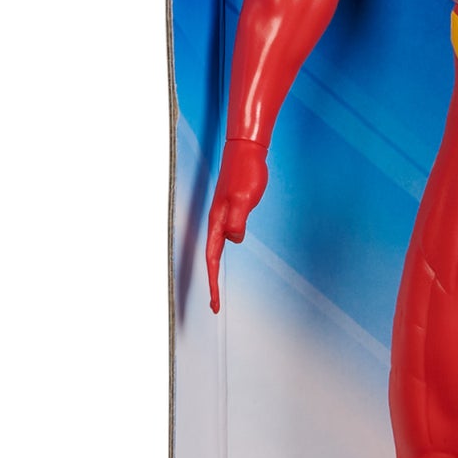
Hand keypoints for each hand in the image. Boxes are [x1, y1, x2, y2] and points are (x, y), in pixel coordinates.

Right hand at [205, 139, 268, 311]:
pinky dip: (224, 250)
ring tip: (217, 289)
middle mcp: (217, 221)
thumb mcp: (244, 199)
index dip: (213, 282)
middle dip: (211, 282)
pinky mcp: (232, 210)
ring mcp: (223, 216)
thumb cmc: (246, 173)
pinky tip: (228, 248)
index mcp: (217, 221)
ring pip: (216, 248)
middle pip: (211, 258)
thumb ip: (236, 220)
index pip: (213, 259)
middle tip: (214, 306)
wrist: (246, 151)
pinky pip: (225, 236)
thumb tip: (233, 241)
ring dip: (216, 269)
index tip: (215, 304)